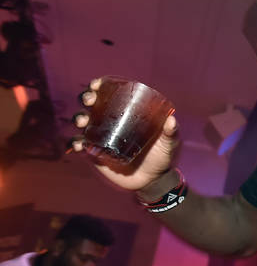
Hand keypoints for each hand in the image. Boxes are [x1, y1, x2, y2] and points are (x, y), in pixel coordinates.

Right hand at [70, 78, 179, 193]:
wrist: (153, 181)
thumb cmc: (162, 157)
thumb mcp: (169, 143)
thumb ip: (171, 133)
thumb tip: (171, 120)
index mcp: (128, 113)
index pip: (112, 95)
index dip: (101, 86)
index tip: (97, 84)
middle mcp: (112, 122)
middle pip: (93, 105)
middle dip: (87, 98)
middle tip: (90, 101)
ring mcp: (102, 137)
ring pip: (83, 122)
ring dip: (79, 118)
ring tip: (83, 122)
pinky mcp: (95, 153)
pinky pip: (80, 145)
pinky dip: (75, 143)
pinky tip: (79, 145)